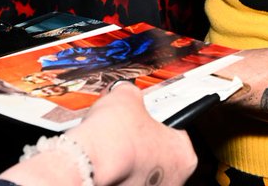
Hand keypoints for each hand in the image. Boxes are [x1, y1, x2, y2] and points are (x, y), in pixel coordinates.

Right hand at [0, 82, 195, 185]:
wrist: (84, 168)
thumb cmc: (112, 137)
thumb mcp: (124, 97)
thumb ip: (129, 93)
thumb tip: (124, 90)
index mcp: (183, 154)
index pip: (177, 130)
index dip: (156, 118)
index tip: (141, 114)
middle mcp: (172, 181)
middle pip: (156, 155)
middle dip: (136, 142)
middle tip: (116, 129)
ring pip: (136, 172)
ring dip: (121, 159)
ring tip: (99, 145)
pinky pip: (119, 181)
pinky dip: (107, 173)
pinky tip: (91, 162)